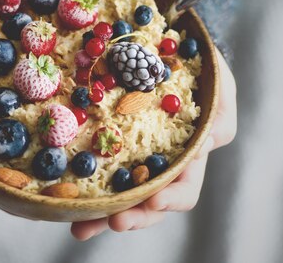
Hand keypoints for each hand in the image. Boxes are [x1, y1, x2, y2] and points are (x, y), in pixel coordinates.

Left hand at [71, 46, 236, 239]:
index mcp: (188, 159)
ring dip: (99, 215)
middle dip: (131, 217)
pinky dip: (80, 186)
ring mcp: (132, 158)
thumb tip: (206, 144)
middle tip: (114, 222)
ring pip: (117, 195)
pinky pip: (94, 170)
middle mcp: (159, 166)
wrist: (171, 54)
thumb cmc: (203, 76)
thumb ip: (220, 119)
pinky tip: (62, 197)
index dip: (170, 200)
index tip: (153, 200)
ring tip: (79, 227)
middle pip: (147, 203)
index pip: (184, 191)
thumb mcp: (220, 92)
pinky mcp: (109, 146)